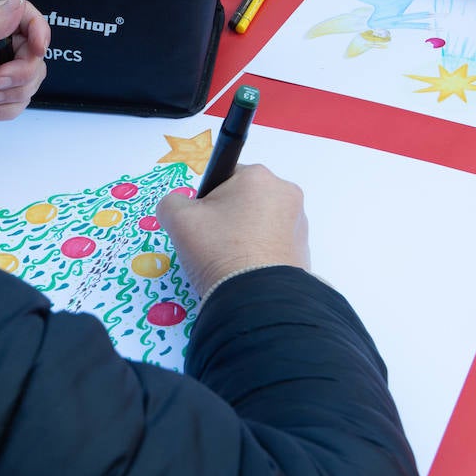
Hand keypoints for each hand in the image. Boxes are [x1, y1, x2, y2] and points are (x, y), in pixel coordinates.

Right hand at [156, 164, 309, 295]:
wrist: (256, 300)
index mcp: (258, 177)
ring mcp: (299, 223)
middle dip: (228, 217)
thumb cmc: (218, 251)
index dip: (208, 198)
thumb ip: (172, 201)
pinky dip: (260, 253)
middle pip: (245, 199)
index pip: (226, 175)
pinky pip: (274, 245)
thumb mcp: (178, 219)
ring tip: (229, 261)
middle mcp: (286, 193)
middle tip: (212, 244)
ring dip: (244, 235)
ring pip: (261, 222)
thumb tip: (178, 204)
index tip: (202, 222)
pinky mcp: (304, 251)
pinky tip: (246, 271)